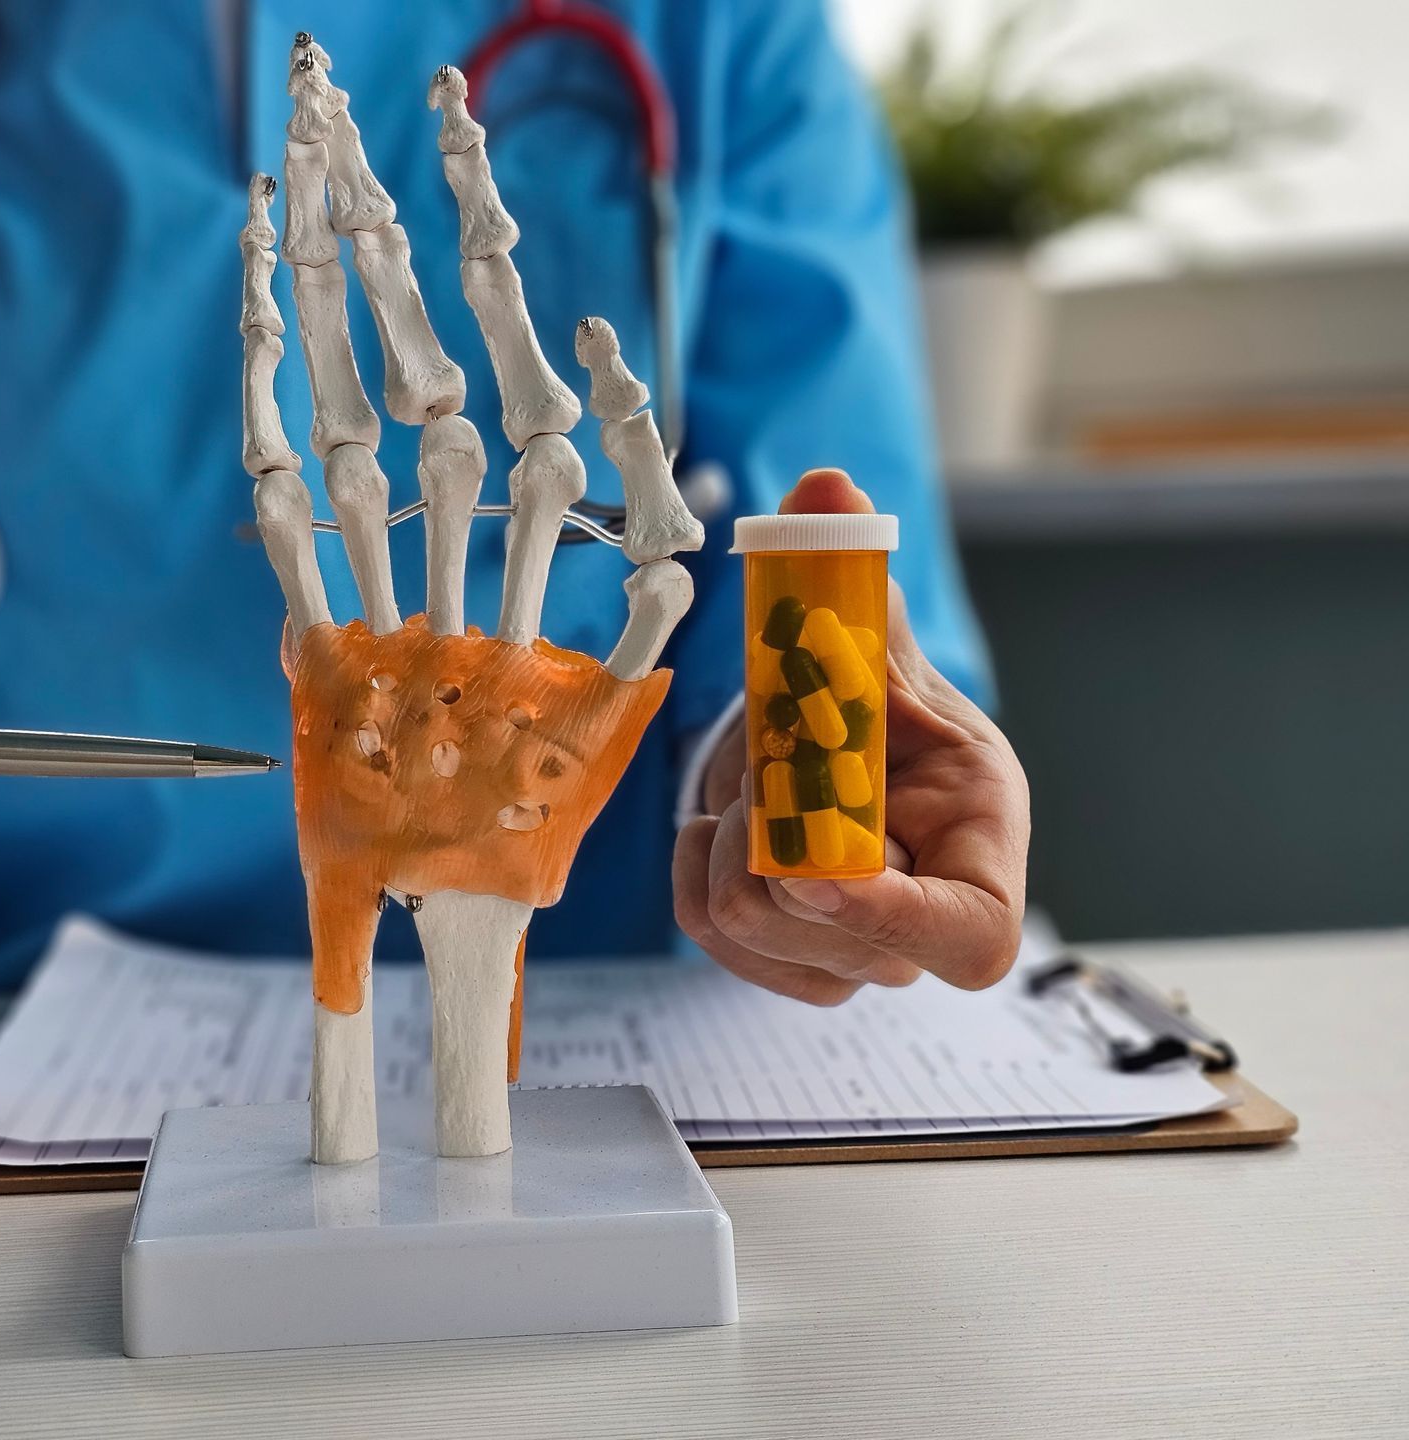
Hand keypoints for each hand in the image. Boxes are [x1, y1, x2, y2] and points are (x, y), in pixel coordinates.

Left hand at [673, 470, 1028, 1003]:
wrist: (847, 757)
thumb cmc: (885, 716)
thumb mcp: (879, 644)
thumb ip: (856, 574)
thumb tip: (828, 490)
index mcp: (980, 854)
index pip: (969, 941)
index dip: (893, 915)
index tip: (819, 863)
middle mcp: (917, 927)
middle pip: (823, 923)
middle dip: (772, 819)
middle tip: (781, 755)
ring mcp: (850, 957)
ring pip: (751, 920)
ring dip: (732, 832)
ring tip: (763, 783)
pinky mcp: (783, 962)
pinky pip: (706, 928)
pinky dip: (696, 860)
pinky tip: (724, 819)